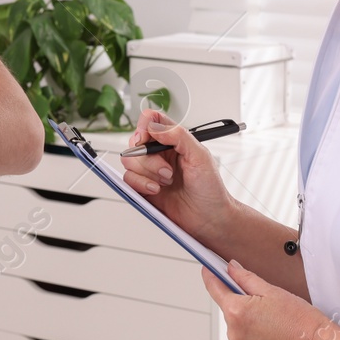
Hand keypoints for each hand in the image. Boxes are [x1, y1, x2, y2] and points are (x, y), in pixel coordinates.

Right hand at [122, 108, 233, 244]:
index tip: (145, 137)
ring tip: (166, 181)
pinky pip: (129, 180)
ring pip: (129, 161)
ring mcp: (151, 171)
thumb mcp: (200, 156)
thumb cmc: (210, 188)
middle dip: (148, 157)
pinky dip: (141, 184)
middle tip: (167, 170)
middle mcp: (160, 154)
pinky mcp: (144, 187)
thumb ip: (179, 136)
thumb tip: (155, 126)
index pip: (151, 121)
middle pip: (136, 142)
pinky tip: (156, 190)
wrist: (209, 218)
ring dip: (147, 172)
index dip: (144, 125)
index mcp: (173, 141)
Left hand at [204, 260, 339, 339]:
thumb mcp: (273, 291)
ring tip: (273, 323)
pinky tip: (272, 337)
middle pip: (229, 310)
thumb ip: (246, 278)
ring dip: (248, 323)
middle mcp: (233, 334)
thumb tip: (230, 268)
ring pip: (237, 328)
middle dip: (241, 303)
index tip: (208, 269)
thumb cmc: (301, 320)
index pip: (214, 288)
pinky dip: (253, 339)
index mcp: (236, 311)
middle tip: (265, 302)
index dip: (211, 276)